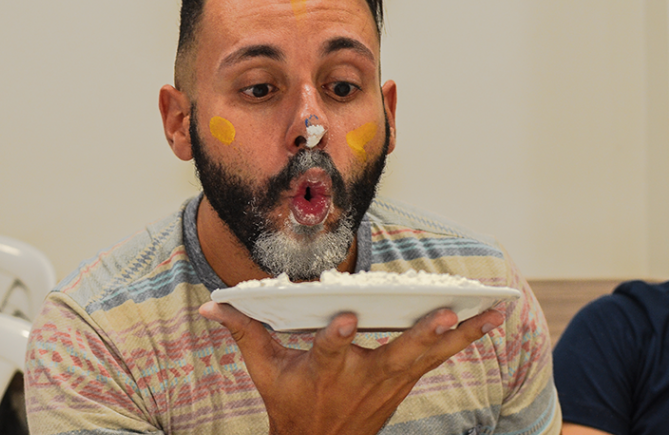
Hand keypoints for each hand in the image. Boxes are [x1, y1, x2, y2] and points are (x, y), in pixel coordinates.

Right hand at [199, 302, 503, 434]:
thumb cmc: (289, 402)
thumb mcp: (264, 370)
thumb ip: (244, 331)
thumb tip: (212, 303)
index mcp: (324, 373)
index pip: (328, 354)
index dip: (335, 338)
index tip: (341, 319)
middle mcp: (362, 378)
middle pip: (395, 356)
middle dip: (420, 336)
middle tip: (444, 314)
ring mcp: (389, 382)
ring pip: (429, 356)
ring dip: (461, 334)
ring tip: (494, 310)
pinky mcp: (404, 381)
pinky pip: (438, 359)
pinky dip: (464, 339)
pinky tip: (488, 319)